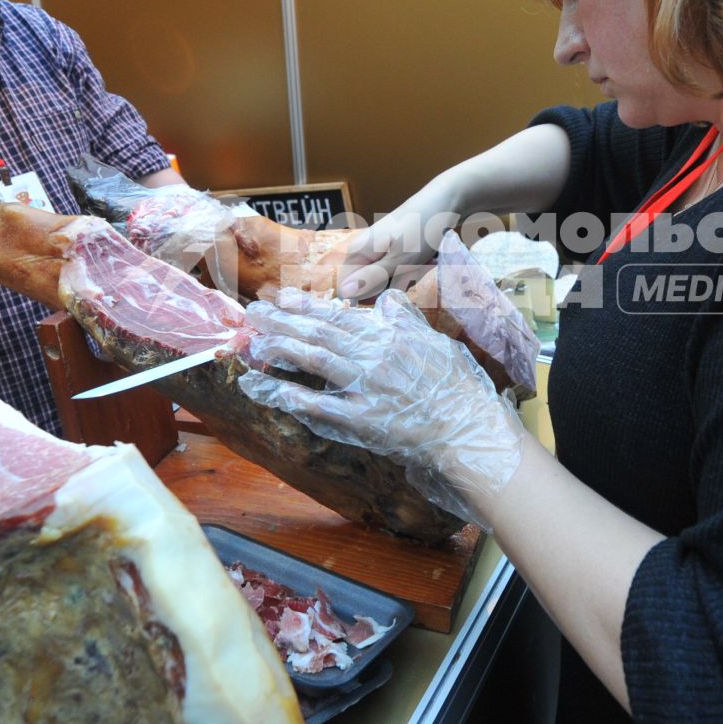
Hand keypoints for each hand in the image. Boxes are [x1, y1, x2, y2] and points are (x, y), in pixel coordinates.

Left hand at [238, 288, 525, 524]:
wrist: (468, 426)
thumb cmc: (456, 386)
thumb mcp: (435, 341)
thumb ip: (407, 319)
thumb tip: (387, 299)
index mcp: (389, 336)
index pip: (340, 316)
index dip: (307, 306)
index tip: (282, 297)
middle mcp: (375, 356)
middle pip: (321, 335)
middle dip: (284, 323)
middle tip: (254, 313)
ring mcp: (368, 388)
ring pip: (319, 362)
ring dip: (285, 350)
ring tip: (258, 343)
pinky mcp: (366, 419)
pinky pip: (328, 408)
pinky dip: (302, 399)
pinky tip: (279, 392)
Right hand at [335, 176, 463, 299]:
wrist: (443, 204)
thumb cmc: (420, 231)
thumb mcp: (398, 260)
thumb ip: (371, 278)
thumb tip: (345, 293)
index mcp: (357, 253)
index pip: (347, 290)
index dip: (368, 297)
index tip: (390, 290)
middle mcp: (363, 252)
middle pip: (370, 287)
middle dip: (392, 287)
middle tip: (411, 272)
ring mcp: (379, 251)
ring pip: (387, 281)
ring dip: (407, 278)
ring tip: (421, 263)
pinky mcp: (393, 251)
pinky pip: (399, 272)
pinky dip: (413, 270)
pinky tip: (425, 260)